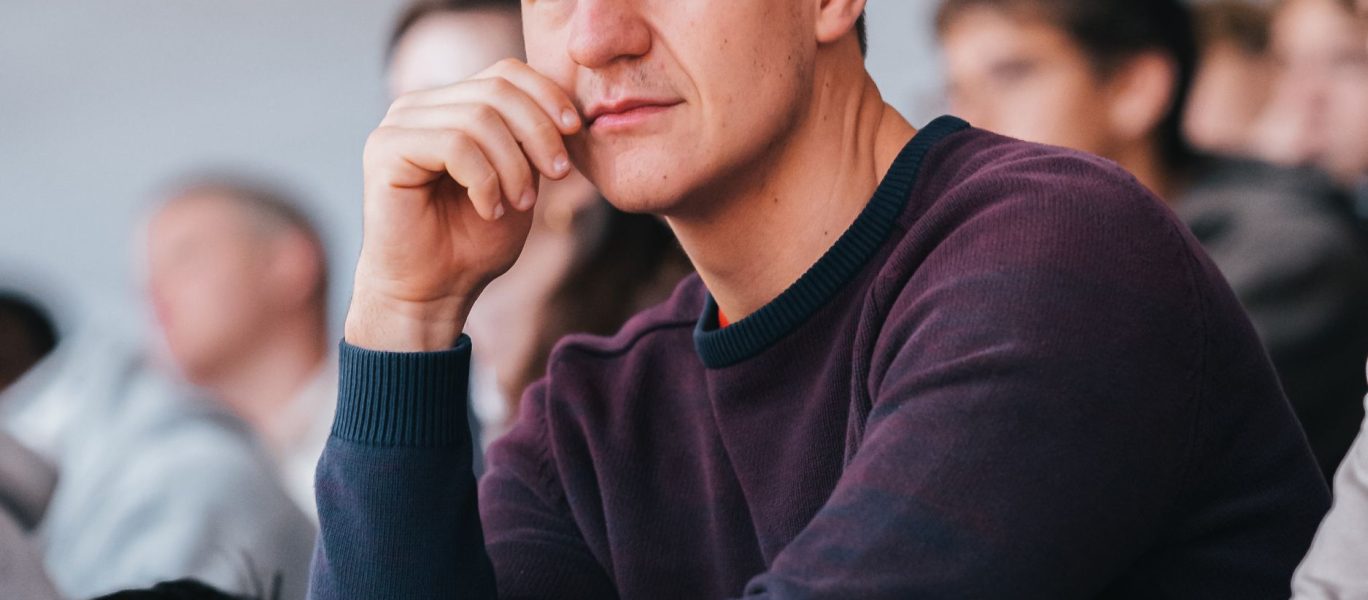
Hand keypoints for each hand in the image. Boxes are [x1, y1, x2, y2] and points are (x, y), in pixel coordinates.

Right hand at [346, 59, 582, 350]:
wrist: (431, 293)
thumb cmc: (472, 243)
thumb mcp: (520, 181)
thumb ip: (531, 140)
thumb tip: (564, 108)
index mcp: (451, 105)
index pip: (506, 72)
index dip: (547, 95)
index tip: (575, 132)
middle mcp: (420, 106)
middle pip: (497, 90)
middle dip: (538, 133)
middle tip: (557, 175)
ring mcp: (398, 124)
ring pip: (479, 118)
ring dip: (513, 166)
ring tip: (518, 204)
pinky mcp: (385, 149)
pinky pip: (453, 144)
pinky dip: (485, 180)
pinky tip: (489, 209)